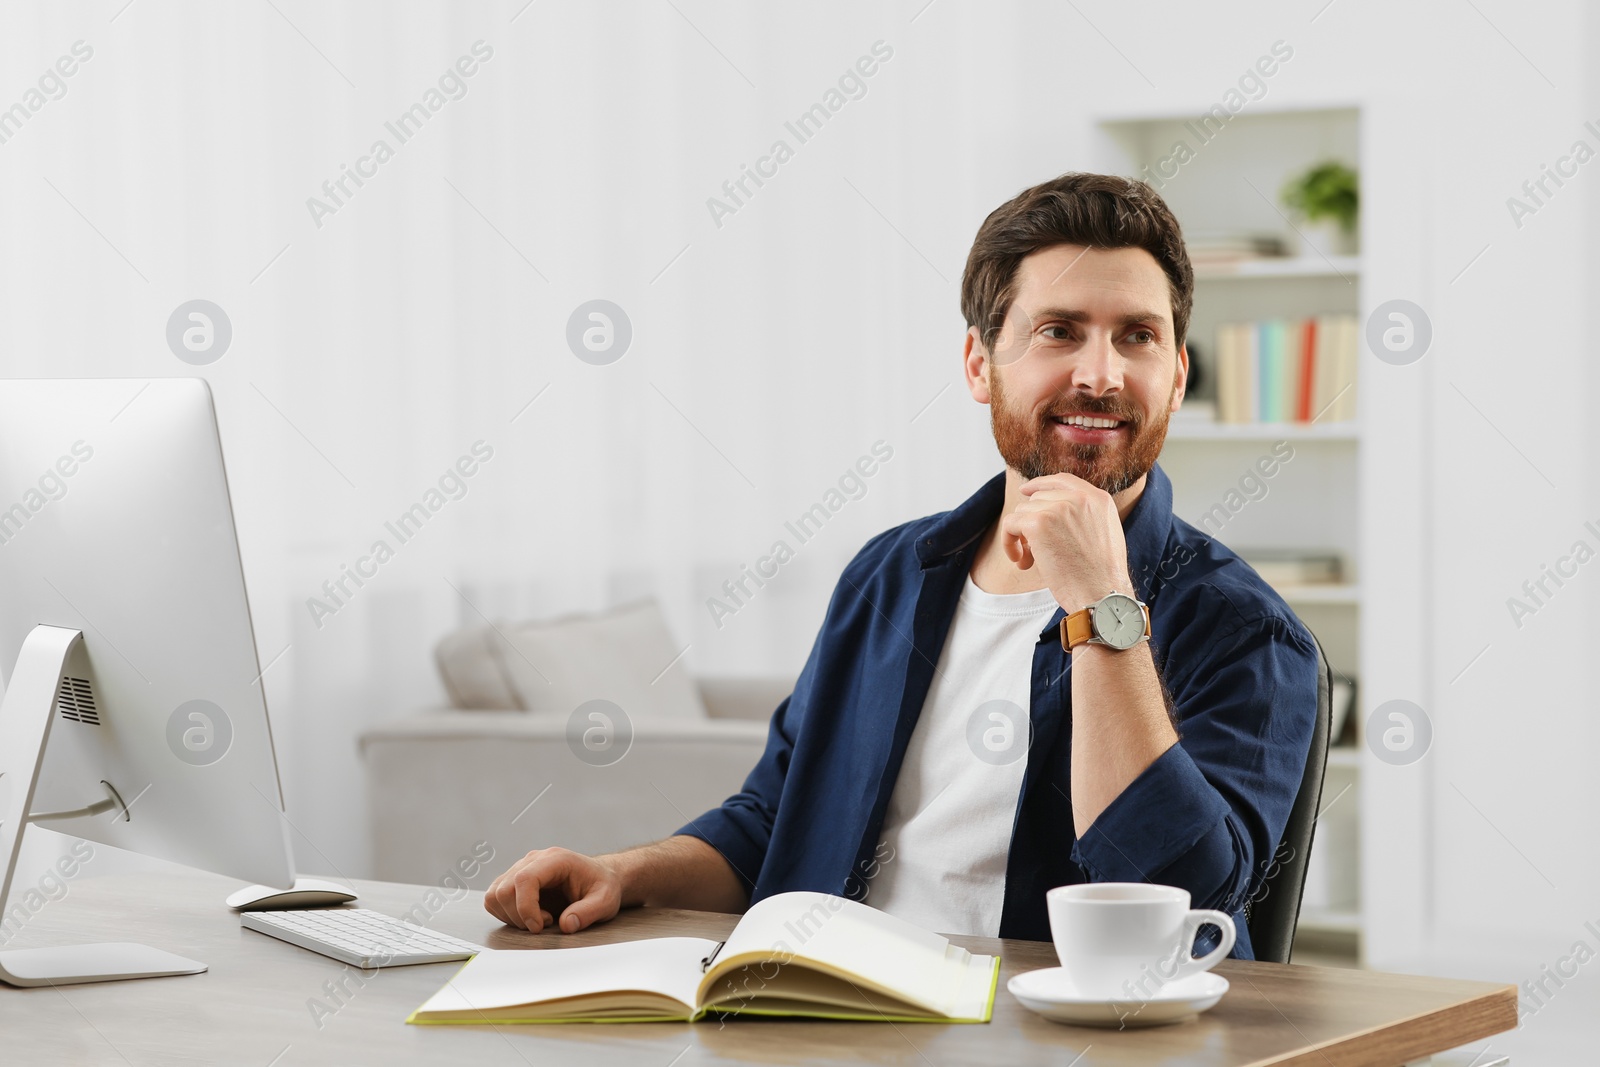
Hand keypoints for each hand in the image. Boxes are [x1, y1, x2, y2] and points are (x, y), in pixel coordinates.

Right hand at [484, 847, 622, 932]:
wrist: (598, 878)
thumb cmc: (601, 886)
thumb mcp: (606, 900)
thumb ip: (589, 912)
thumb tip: (566, 925)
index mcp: (555, 859)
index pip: (524, 879)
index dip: (526, 908)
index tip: (539, 927)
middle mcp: (534, 860)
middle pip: (505, 889)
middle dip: (520, 916)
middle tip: (546, 924)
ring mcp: (521, 868)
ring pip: (495, 895)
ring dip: (511, 916)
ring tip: (538, 920)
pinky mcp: (514, 880)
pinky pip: (495, 899)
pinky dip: (506, 914)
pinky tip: (529, 917)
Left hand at [1003, 472, 1132, 610]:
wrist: (1101, 596)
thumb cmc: (1101, 577)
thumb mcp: (1104, 535)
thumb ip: (1085, 516)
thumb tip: (1053, 511)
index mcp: (1098, 499)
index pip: (1062, 480)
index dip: (1040, 484)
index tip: (1025, 492)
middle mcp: (1079, 498)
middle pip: (1037, 499)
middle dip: (1032, 523)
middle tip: (1035, 551)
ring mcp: (1058, 508)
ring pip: (1022, 512)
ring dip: (1022, 537)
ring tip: (1032, 561)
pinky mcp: (1038, 523)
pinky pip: (1009, 524)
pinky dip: (1009, 543)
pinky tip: (1020, 562)